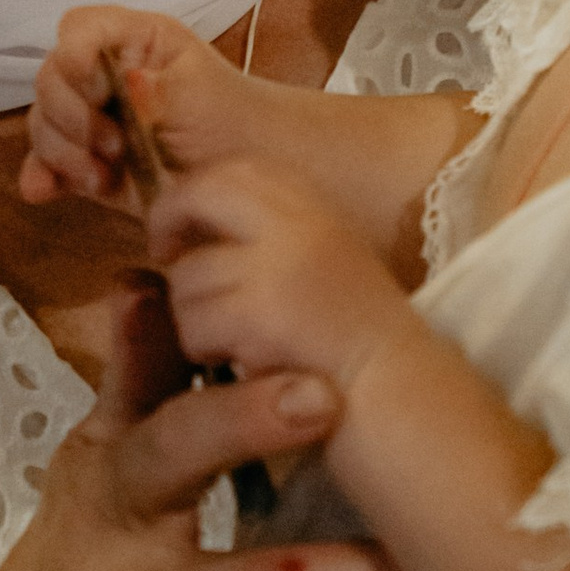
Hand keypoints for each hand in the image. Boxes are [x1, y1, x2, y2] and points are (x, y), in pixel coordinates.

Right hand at [22, 4, 265, 210]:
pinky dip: (40, 176)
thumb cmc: (226, 116)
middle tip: (117, 147)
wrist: (240, 168)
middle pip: (49, 80)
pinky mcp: (80, 160)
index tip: (101, 91)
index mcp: (127, 39)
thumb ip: (160, 84)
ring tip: (104, 177)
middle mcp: (97, 72)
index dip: (76, 58)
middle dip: (75, 118)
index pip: (77, 29)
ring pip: (42, 124)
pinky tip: (45, 191)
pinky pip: (41, 164)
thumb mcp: (201, 90)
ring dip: (65, 154)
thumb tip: (128, 83)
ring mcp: (85, 117)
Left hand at [147, 157, 416, 397]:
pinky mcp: (265, 313)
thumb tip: (199, 221)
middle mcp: (302, 222)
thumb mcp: (326, 267)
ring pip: (187, 275)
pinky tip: (237, 365)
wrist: (406, 401)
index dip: (196, 192)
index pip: (239, 169)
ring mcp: (283, 264)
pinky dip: (203, 350)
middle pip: (203, 190)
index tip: (183, 229)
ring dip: (190, 314)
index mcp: (319, 209)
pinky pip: (195, 322)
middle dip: (169, 219)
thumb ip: (276, 238)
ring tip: (228, 342)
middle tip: (163, 257)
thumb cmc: (362, 348)